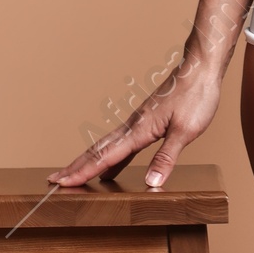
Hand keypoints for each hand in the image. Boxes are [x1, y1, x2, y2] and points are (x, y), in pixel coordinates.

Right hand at [50, 47, 225, 190]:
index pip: (106, 156)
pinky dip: (110, 159)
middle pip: (97, 150)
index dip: (84, 171)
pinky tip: (110, 170)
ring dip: (87, 162)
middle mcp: (133, 125)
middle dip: (75, 167)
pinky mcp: (146, 122)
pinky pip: (121, 144)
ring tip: (72, 175)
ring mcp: (138, 123)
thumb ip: (166, 157)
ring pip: (106, 146)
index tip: (62, 182)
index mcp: (139, 129)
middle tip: (53, 181)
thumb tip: (151, 183)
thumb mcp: (186, 130)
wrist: (200, 69)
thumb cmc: (196, 96)